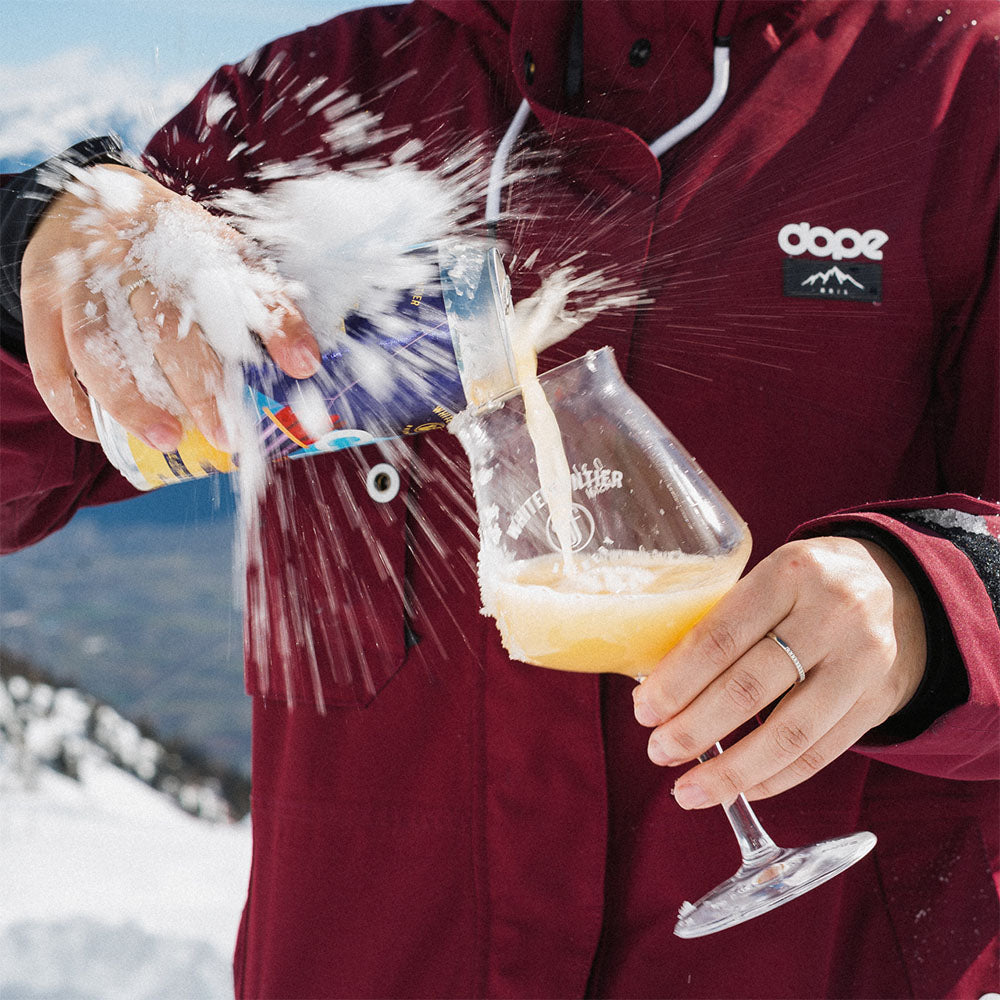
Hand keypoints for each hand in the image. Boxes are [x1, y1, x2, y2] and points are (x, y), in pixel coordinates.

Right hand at [20, 164, 319, 452]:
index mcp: (188, 236)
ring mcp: (79, 276)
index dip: (274, 323)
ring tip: (165, 440)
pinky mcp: (40, 299)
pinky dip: (72, 403)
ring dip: (131, 401)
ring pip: (97, 345)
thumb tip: (307, 364)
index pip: (239, 282)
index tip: (302, 366)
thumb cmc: (170, 245)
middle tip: (223, 433)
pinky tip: (99, 433)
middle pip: (165, 324)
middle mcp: (131, 253)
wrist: (86, 201)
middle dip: (197, 386)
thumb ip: (266, 304)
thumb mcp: (221, 256)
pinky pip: (50, 359)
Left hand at [632, 536, 926, 807]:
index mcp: (789, 572)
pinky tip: (739, 789)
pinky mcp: (879, 702)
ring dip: (731, 771)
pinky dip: (774, 778)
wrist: (900, 588)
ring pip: (788, 733)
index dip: (677, 681)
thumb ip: (725, 620)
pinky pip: (820, 753)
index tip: (644, 710)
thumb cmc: (807, 585)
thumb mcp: (769, 576)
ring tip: (688, 790)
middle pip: (749, 688)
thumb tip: (658, 686)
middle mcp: (832, 615)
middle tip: (657, 751)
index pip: (721, 637)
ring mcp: (862, 662)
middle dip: (694, 729)